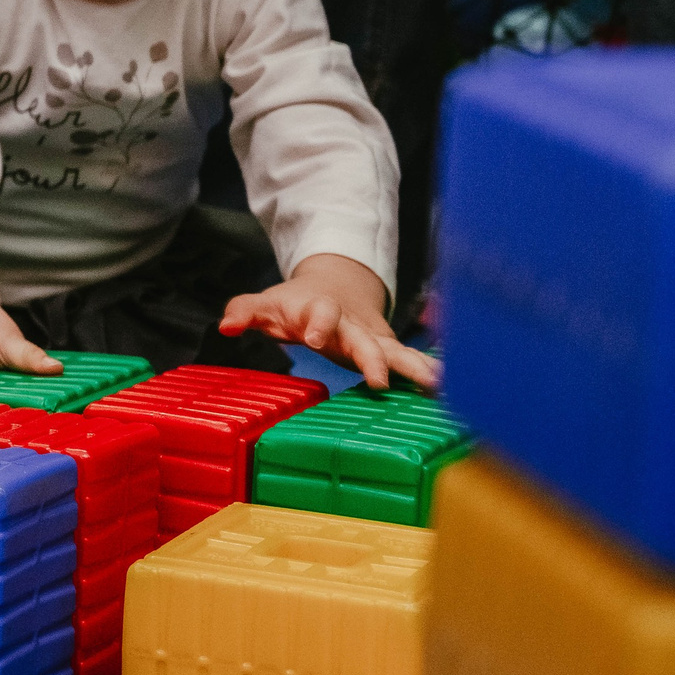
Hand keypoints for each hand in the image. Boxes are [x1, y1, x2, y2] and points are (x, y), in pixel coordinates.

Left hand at [219, 254, 437, 391]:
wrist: (338, 286)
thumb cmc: (296, 303)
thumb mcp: (266, 303)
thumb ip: (244, 311)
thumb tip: (224, 327)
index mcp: (319, 309)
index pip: (319, 313)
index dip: (317, 323)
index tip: (314, 339)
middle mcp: (351, 324)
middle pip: (364, 339)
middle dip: (372, 358)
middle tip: (380, 380)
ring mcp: (373, 337)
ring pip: (395, 351)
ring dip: (414, 366)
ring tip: (437, 384)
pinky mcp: (388, 350)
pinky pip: (410, 361)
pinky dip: (429, 372)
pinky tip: (450, 388)